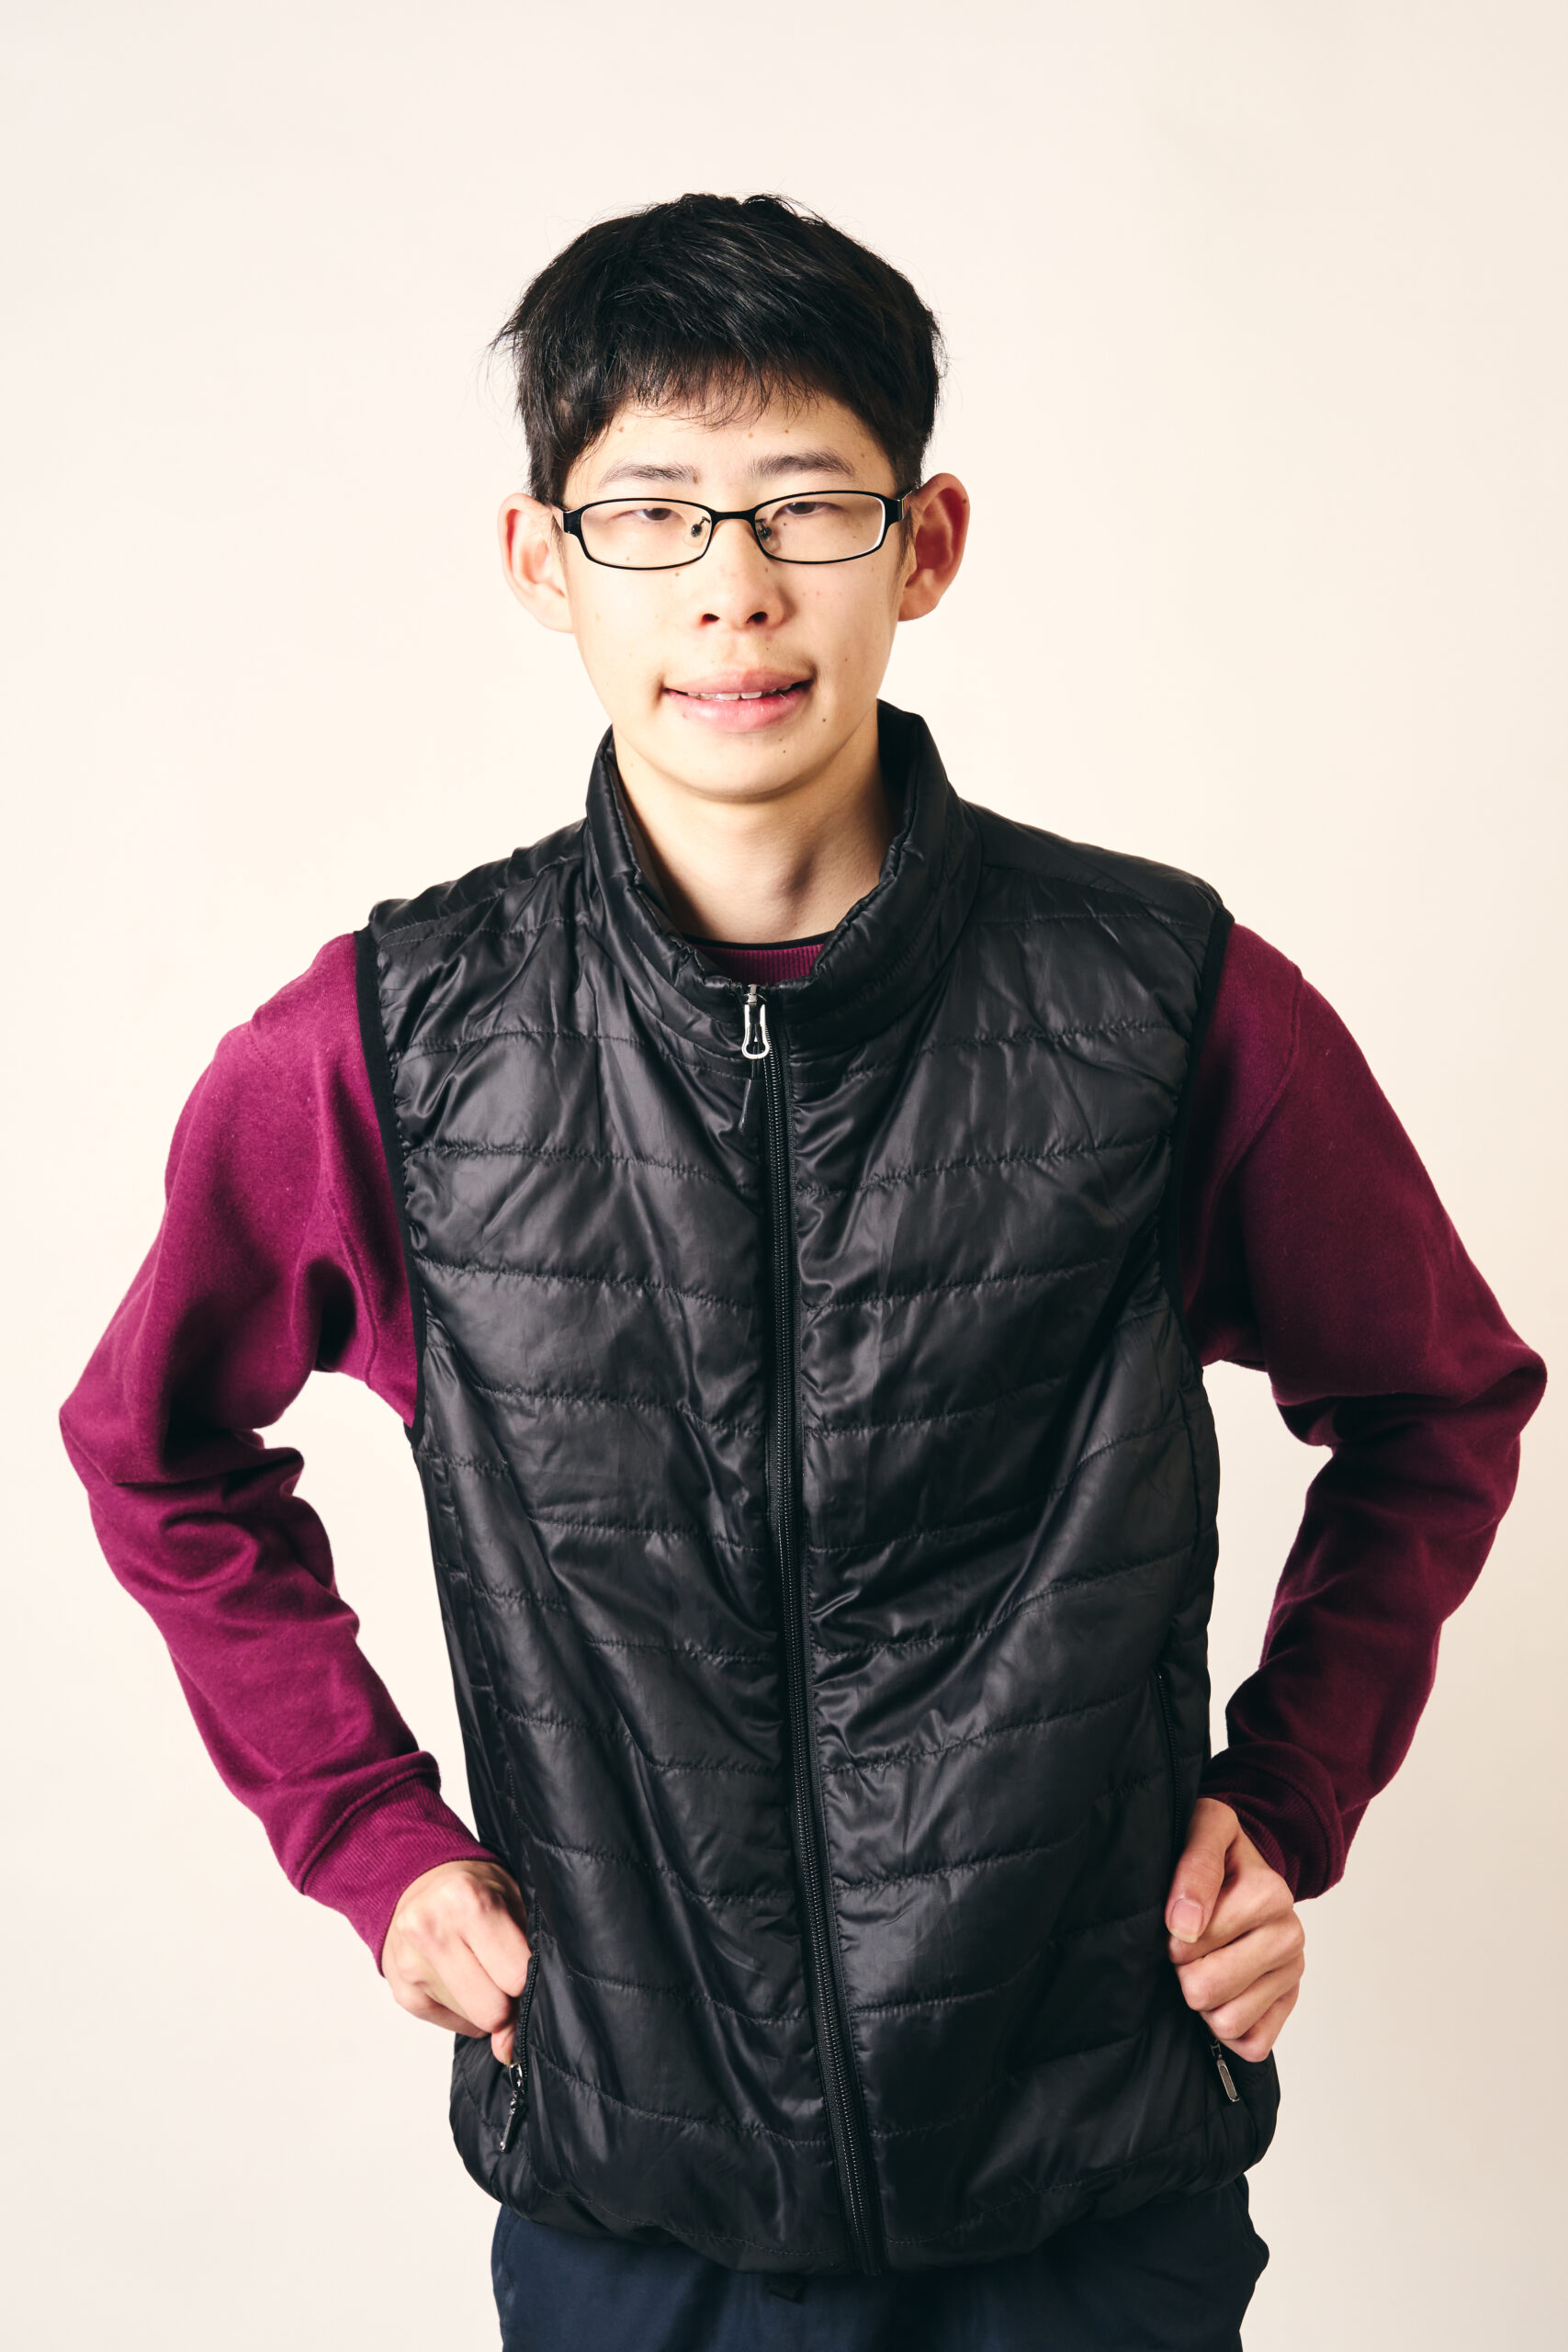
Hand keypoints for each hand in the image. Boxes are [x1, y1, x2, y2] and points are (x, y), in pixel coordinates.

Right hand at [382, 1858, 531, 2062]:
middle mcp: (431, 1932)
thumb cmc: (475, 1889)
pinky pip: (453, 2025)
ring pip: (474, 2022)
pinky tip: (461, 1974)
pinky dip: (466, 2007)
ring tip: (481, 1966)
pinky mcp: (402, 1993)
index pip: (516, 1976)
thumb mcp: (512, 1899)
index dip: (529, 1978)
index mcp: (466, 1901)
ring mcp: (410, 1966)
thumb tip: (507, 2049)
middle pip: (492, 2010)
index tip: (528, 1965)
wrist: (415, 1879)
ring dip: (486, 2002)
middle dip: (508, 1998)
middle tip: (505, 1970)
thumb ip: (525, 1961)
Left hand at [1164, 1797, 1304, 2061]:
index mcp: (1270, 1892)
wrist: (1245, 1867)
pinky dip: (1228, 2027)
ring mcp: (1293, 1972)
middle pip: (1208, 1989)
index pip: (1191, 1943)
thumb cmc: (1217, 1851)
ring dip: (1205, 2001)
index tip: (1177, 1920)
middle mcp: (1290, 1935)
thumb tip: (1185, 1923)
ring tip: (1204, 1966)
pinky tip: (1222, 1994)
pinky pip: (1252, 2043)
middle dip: (1184, 1971)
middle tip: (1187, 1949)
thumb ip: (1195, 1864)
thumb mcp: (1203, 1828)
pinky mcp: (1289, 2002)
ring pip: (1228, 2022)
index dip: (1172, 1936)